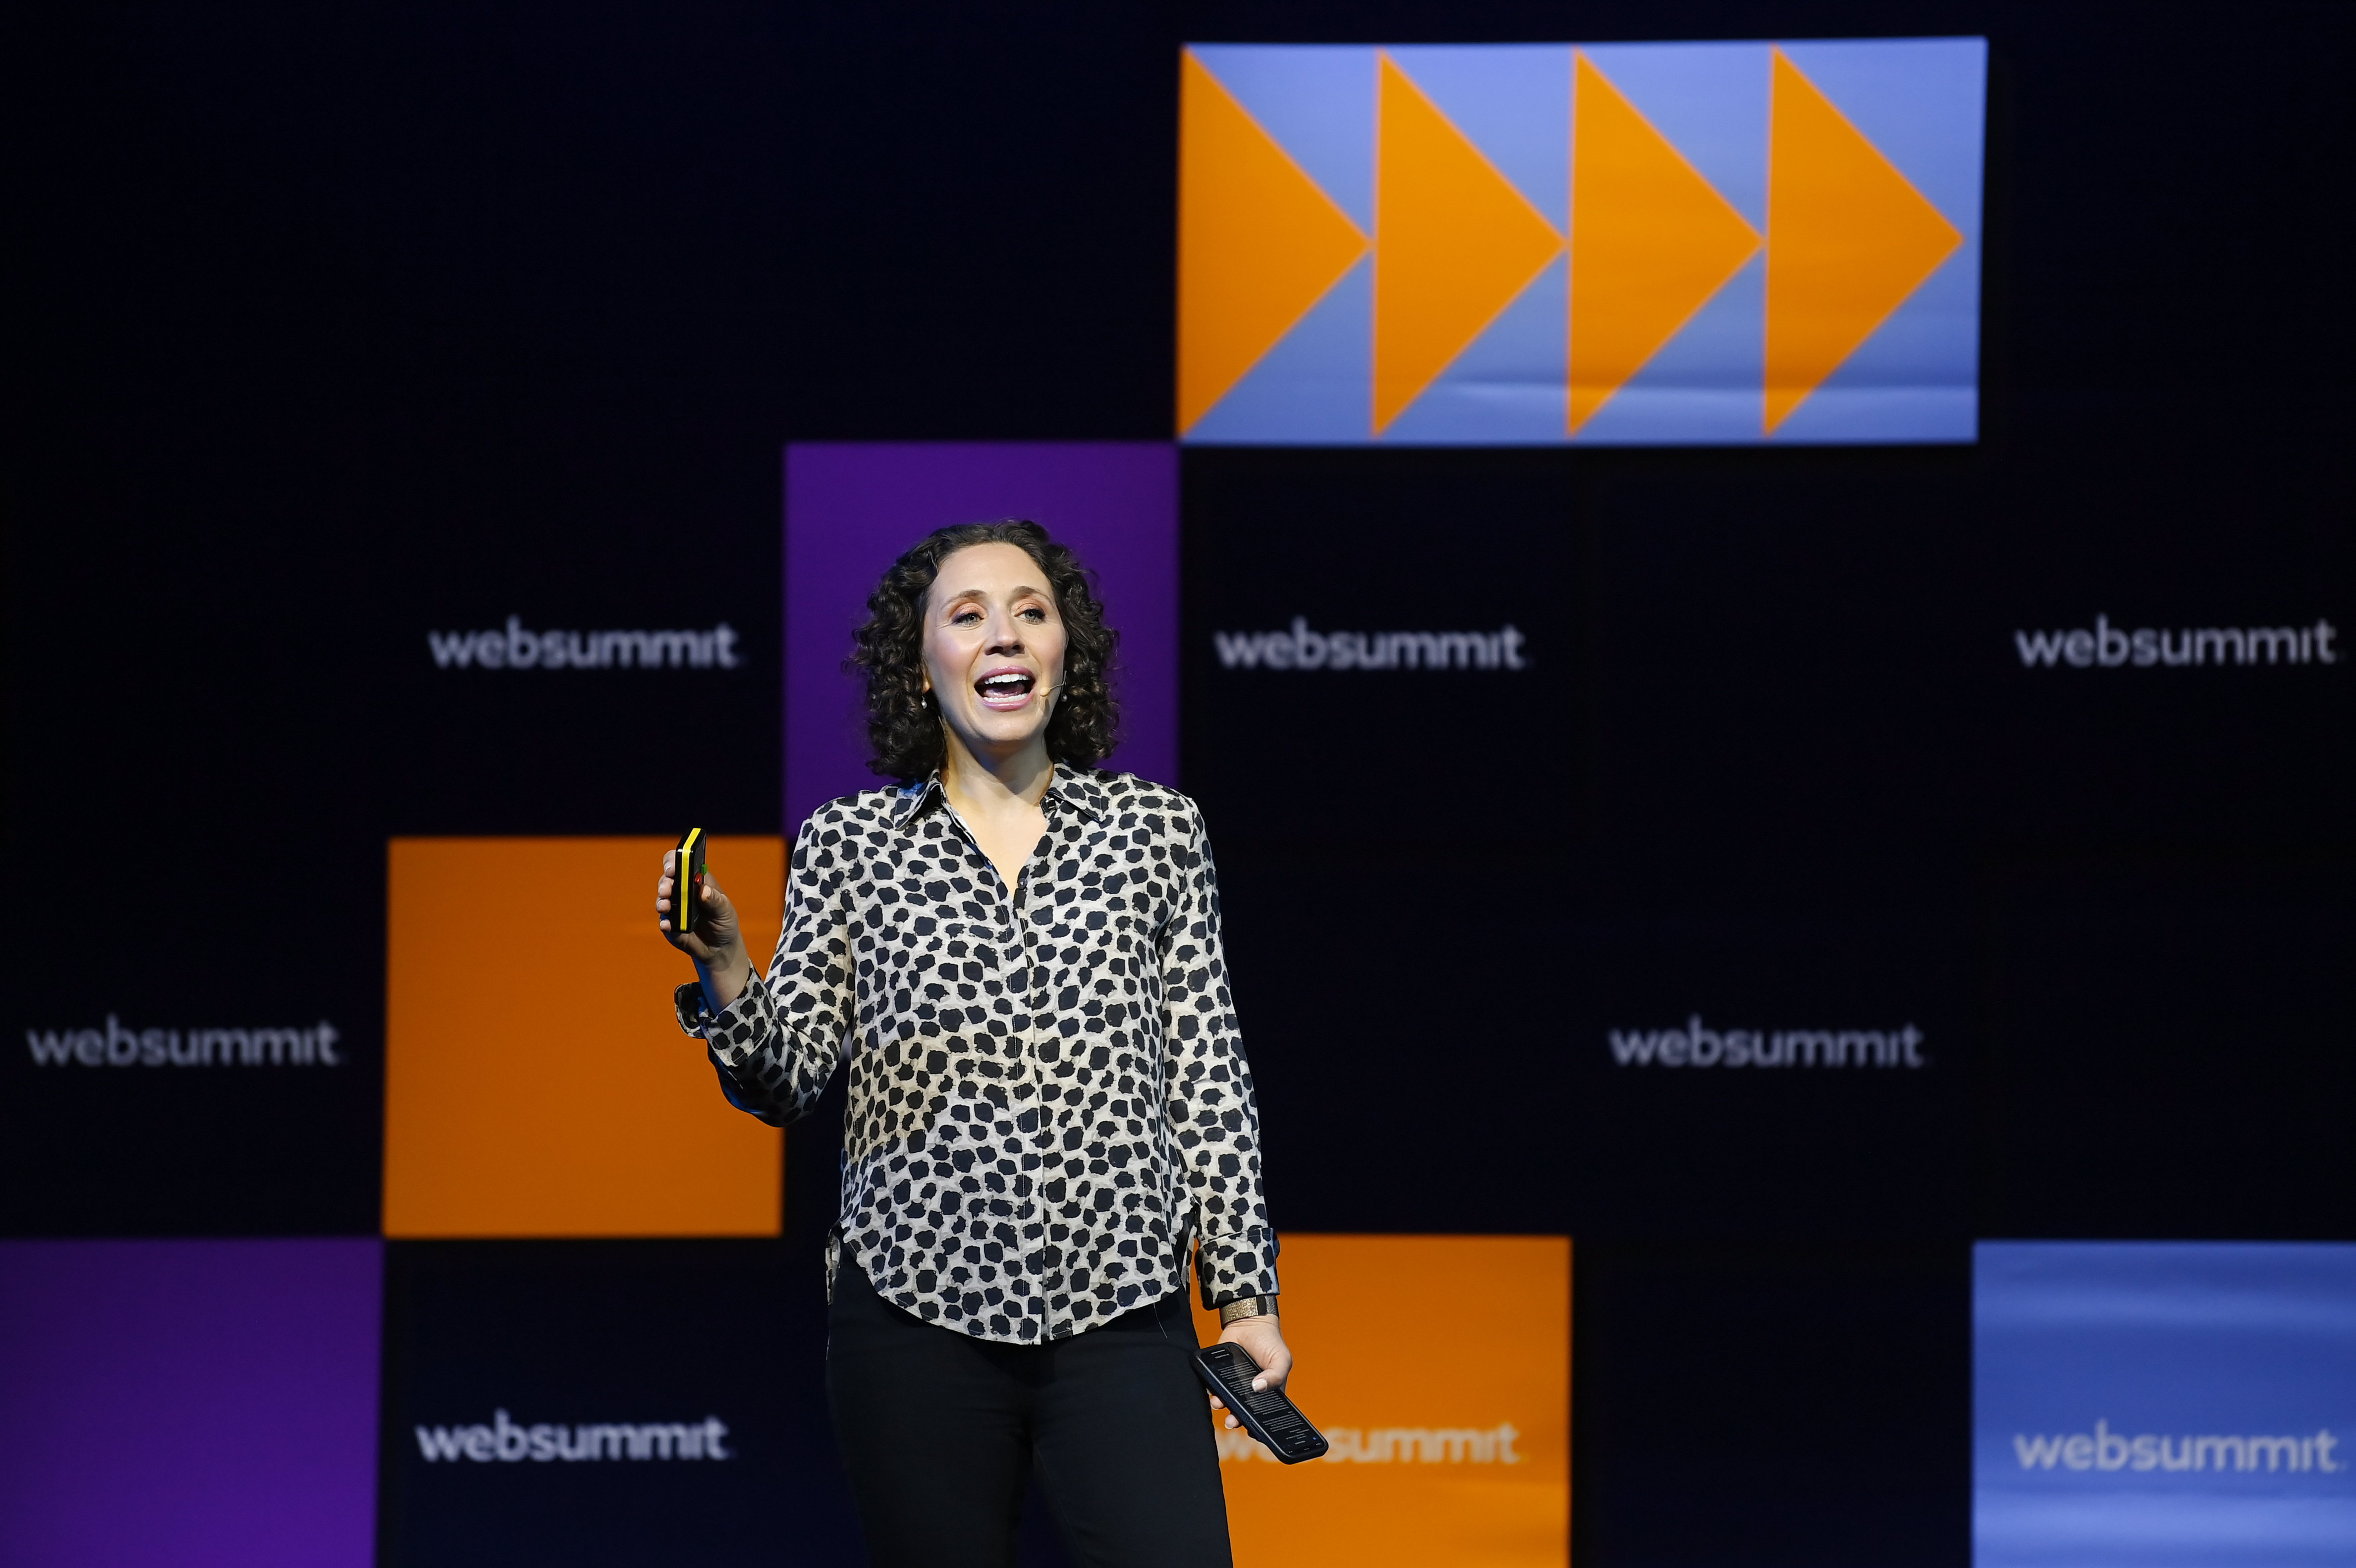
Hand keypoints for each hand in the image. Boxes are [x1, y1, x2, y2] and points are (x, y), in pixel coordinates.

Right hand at [654, 848, 748, 1001]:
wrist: (720, 948)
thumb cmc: (724, 921)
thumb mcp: (725, 910)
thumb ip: (715, 900)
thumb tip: (704, 891)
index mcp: (697, 881)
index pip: (681, 863)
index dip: (675, 861)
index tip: (673, 867)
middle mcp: (682, 892)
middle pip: (667, 880)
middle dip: (665, 883)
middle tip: (666, 889)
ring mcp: (674, 908)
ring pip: (662, 900)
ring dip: (661, 902)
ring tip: (664, 906)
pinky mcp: (671, 926)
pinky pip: (664, 922)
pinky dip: (665, 923)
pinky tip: (667, 925)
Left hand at [1206, 1314, 1292, 1430]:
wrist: (1249, 1322)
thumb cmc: (1270, 1342)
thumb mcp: (1281, 1359)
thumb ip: (1276, 1375)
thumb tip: (1258, 1388)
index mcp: (1268, 1393)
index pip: (1264, 1414)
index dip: (1259, 1424)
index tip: (1254, 1430)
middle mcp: (1250, 1392)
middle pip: (1242, 1411)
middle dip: (1237, 1419)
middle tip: (1232, 1421)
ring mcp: (1234, 1385)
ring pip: (1226, 1402)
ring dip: (1222, 1405)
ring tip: (1219, 1403)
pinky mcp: (1220, 1375)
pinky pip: (1214, 1387)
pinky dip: (1211, 1392)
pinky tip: (1212, 1392)